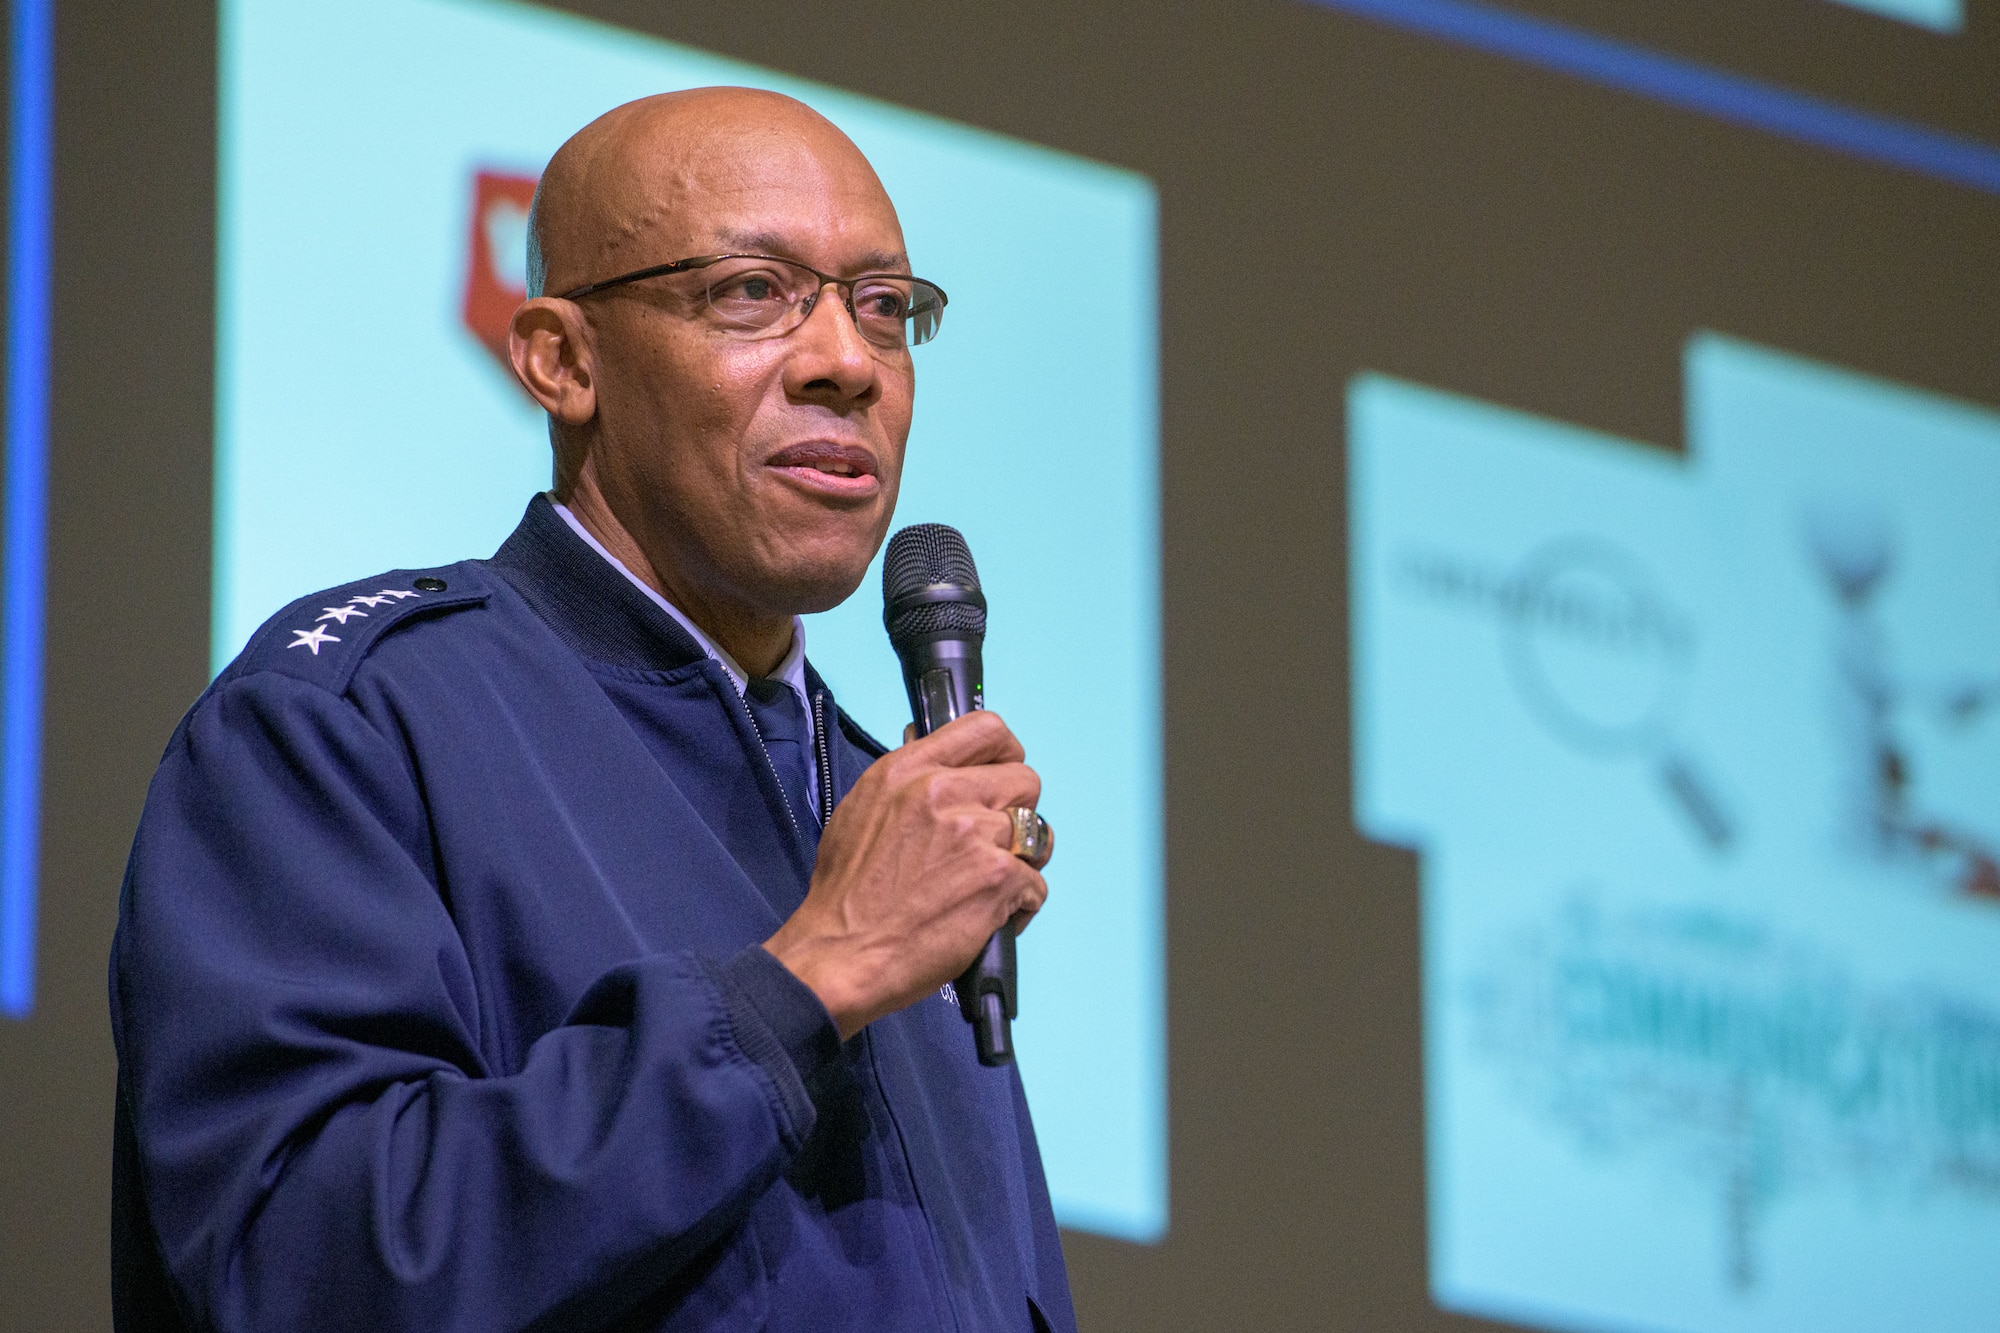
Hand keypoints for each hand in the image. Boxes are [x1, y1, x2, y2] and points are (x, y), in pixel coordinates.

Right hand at [763, 711, 1046, 1038]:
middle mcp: (943, 792)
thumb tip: (943, 767)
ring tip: (988, 885)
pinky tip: (989, 918)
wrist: (840, 955)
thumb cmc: (846, 895)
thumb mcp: (862, 811)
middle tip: (991, 845)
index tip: (1003, 774)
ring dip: (1021, 861)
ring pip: (1037, 833)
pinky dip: (1019, 906)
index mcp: (909, 769)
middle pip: (1025, 780)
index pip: (986, 729)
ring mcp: (975, 833)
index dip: (1006, 753)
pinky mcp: (997, 877)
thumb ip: (909, 784)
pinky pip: (1036, 884)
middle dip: (1016, 813)